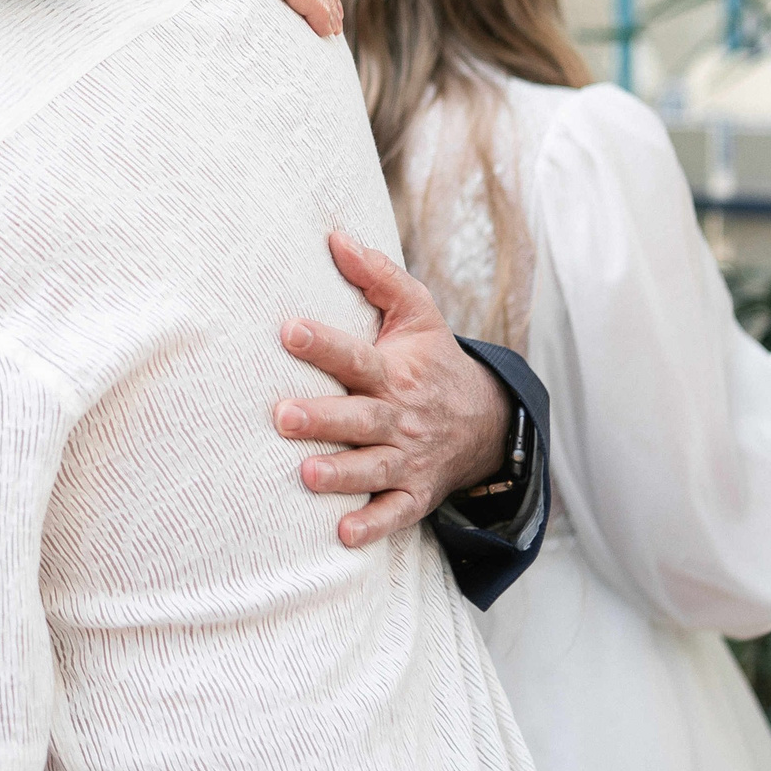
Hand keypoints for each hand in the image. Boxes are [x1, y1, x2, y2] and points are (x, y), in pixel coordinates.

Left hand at [273, 233, 509, 547]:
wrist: (487, 421)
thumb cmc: (434, 360)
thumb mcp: (418, 313)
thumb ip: (377, 276)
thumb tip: (335, 237)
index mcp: (395, 370)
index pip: (356, 355)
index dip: (323, 343)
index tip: (289, 331)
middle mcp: (399, 416)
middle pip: (359, 417)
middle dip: (324, 418)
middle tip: (284, 416)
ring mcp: (408, 457)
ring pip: (373, 467)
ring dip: (342, 474)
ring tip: (308, 474)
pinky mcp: (415, 493)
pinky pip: (395, 513)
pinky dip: (373, 525)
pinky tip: (344, 533)